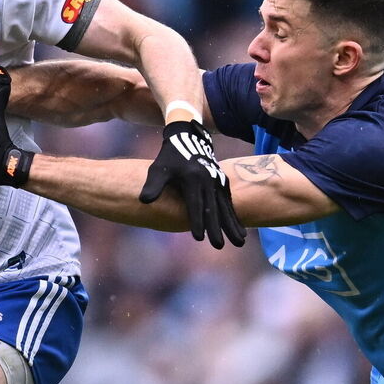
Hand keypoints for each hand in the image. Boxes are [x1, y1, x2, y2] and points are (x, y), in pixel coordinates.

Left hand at [139, 121, 245, 248]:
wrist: (188, 137)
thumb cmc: (170, 157)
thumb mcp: (158, 169)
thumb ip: (153, 186)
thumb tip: (143, 201)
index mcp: (193, 179)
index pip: (194, 204)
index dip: (196, 221)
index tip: (199, 237)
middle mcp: (208, 180)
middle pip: (213, 209)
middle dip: (216, 228)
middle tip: (219, 246)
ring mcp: (217, 180)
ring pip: (225, 207)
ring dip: (232, 225)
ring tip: (240, 242)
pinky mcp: (222, 181)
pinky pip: (229, 202)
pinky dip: (234, 216)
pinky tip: (240, 230)